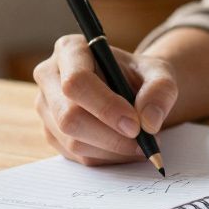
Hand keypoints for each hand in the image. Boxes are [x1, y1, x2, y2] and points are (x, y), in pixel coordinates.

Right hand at [33, 34, 177, 165]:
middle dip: (110, 136)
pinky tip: (125, 149)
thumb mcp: (160, 74)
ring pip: (72, 141)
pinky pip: (76, 156)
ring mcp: (47, 107)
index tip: (135, 125)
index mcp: (71, 50)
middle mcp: (50, 76)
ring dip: (112, 150)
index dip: (105, 107)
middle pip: (68, 116)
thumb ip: (160, 90)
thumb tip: (149, 121)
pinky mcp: (52, 133)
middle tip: (143, 142)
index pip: (77, 81)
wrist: (133, 90)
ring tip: (141, 144)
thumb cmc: (141, 76)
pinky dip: (107, 158)